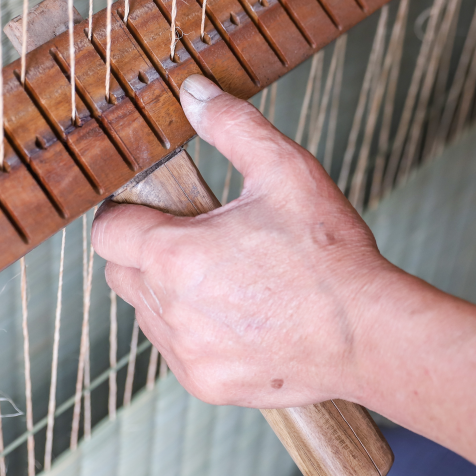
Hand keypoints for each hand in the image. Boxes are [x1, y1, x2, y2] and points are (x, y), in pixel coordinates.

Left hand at [92, 75, 395, 408]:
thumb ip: (232, 125)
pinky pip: (176, 351)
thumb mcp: (285, 170)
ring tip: (223, 277)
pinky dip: (193, 331)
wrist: (368, 332)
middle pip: (121, 273)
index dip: (125, 212)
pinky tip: (237, 315)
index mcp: (175, 255)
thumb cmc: (329, 254)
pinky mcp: (207, 384)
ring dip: (168, 293)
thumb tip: (193, 91)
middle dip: (146, 251)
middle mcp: (170, 310)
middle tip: (197, 237)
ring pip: (147, 314)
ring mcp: (187, 353)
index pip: (108, 232)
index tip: (153, 207)